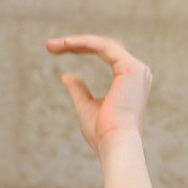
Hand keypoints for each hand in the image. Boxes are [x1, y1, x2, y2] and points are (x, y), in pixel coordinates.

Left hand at [46, 35, 151, 158]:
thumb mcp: (86, 108)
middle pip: (104, 46)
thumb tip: (66, 75)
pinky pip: (103, 47)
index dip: (81, 49)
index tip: (55, 50)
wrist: (115, 145)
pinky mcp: (130, 68)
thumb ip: (79, 91)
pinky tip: (66, 44)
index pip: (106, 54)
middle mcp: (138, 72)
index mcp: (131, 81)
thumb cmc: (102, 134)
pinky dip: (84, 43)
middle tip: (50, 45)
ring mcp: (136, 69)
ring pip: (102, 44)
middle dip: (76, 43)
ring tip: (52, 45)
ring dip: (76, 41)